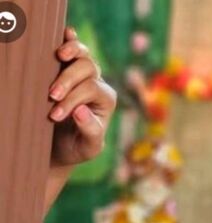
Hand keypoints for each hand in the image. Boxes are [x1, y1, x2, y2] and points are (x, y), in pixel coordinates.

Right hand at [48, 26, 116, 168]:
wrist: (63, 145)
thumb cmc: (77, 148)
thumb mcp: (87, 148)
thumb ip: (90, 131)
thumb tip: (80, 110)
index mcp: (107, 101)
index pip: (92, 90)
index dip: (73, 99)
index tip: (55, 114)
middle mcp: (98, 84)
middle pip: (88, 68)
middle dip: (68, 79)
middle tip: (51, 96)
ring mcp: (84, 73)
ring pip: (83, 54)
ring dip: (70, 52)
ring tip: (58, 56)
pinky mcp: (68, 67)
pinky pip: (74, 49)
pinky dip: (70, 39)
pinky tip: (66, 33)